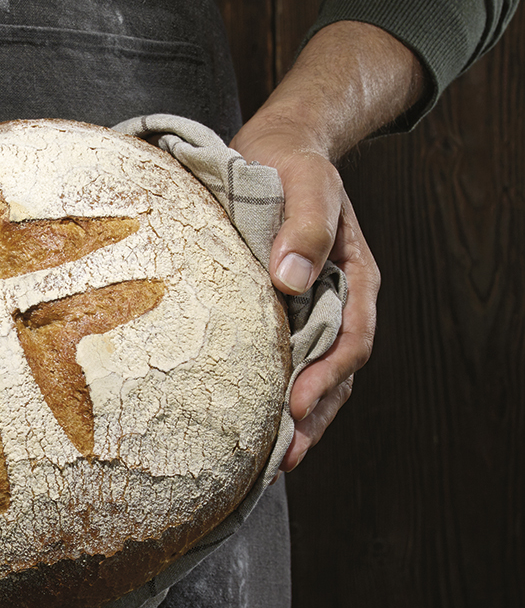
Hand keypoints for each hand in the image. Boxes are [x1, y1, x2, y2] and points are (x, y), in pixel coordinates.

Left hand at [230, 124, 378, 471]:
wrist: (275, 149)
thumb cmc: (291, 163)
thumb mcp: (305, 183)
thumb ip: (305, 226)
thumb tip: (291, 279)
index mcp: (354, 276)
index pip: (351, 339)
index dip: (328, 376)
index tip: (298, 405)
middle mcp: (337, 300)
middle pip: (337, 371)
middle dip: (315, 416)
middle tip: (287, 457)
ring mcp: (311, 309)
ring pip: (315, 374)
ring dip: (300, 416)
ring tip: (275, 459)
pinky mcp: (281, 312)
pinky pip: (285, 359)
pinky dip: (276, 391)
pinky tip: (254, 420)